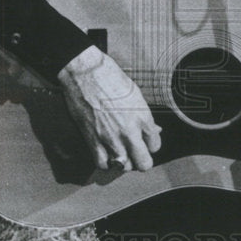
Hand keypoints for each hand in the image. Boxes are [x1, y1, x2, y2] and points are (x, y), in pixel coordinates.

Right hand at [58, 45, 161, 170]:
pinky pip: (103, 164)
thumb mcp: (135, 94)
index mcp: (143, 117)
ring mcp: (110, 138)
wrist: (85, 73)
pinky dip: (106, 163)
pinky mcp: (92, 140)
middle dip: (142, 160)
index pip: (155, 145)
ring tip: (122, 153)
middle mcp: (129, 131)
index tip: (145, 140)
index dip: (151, 144)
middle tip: (137, 153)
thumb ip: (145, 116)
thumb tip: (154, 129)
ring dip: (124, 161)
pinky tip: (107, 154)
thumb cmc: (111, 78)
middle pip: (143, 163)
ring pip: (124, 166)